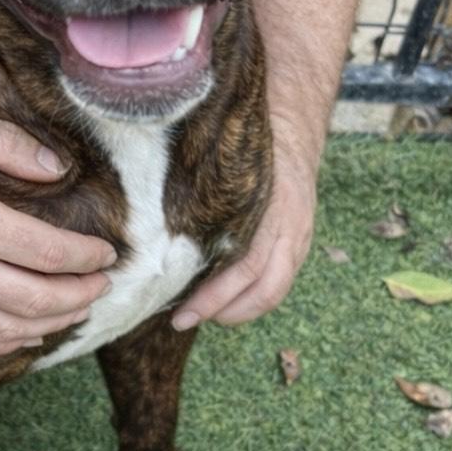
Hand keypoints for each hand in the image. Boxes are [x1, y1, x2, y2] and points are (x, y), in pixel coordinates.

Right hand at [0, 102, 116, 353]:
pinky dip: (6, 343)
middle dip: (81, 296)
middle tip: (103, 285)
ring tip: (76, 309)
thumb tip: (58, 168)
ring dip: (52, 323)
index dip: (87, 258)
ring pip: (7, 328)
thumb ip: (7, 144)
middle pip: (38, 300)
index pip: (48, 252)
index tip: (107, 253)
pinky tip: (26, 334)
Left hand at [171, 135, 316, 329]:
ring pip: (273, 290)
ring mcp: (299, 238)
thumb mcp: (223, 163)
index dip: (214, 294)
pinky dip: (250, 299)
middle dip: (219, 309)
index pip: (245, 265)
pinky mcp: (300, 245)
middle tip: (182, 319)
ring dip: (236, 311)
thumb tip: (150, 225)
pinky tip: (224, 302)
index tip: (180, 308)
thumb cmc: (243, 148)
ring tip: (201, 316)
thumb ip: (197, 194)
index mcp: (267, 206)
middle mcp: (288, 227)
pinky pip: (279, 282)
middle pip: (259, 285)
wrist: (292, 131)